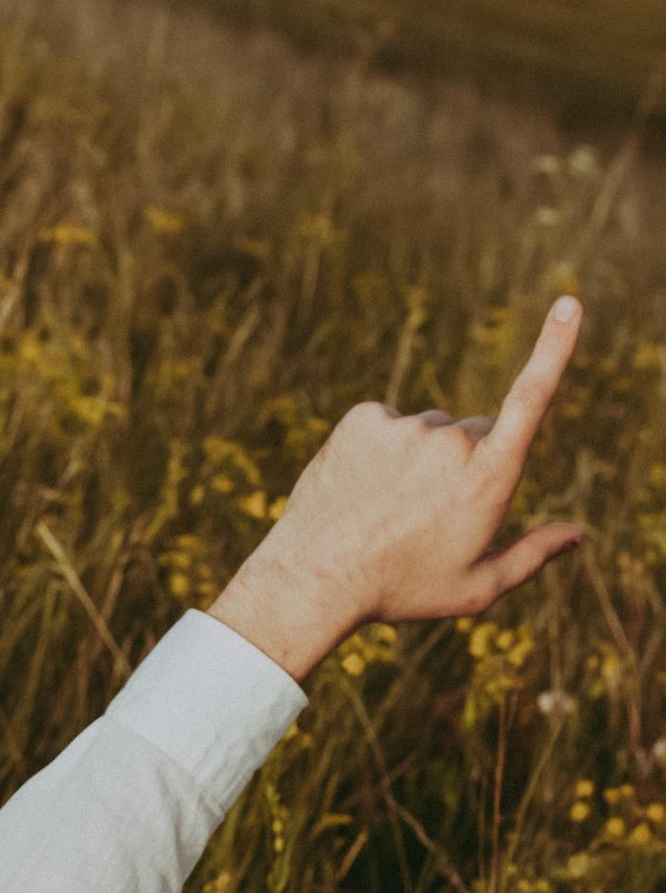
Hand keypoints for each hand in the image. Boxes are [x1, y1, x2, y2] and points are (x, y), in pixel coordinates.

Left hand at [211, 298, 583, 682]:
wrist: (314, 580)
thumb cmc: (400, 590)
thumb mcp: (476, 588)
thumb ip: (533, 555)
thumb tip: (578, 534)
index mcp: (489, 479)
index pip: (531, 401)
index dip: (555, 349)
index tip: (570, 303)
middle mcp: (452, 442)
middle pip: (477, 434)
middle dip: (467, 462)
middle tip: (430, 514)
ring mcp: (405, 426)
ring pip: (430, 431)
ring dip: (420, 458)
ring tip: (388, 507)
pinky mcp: (364, 418)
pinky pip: (388, 424)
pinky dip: (381, 449)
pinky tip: (361, 486)